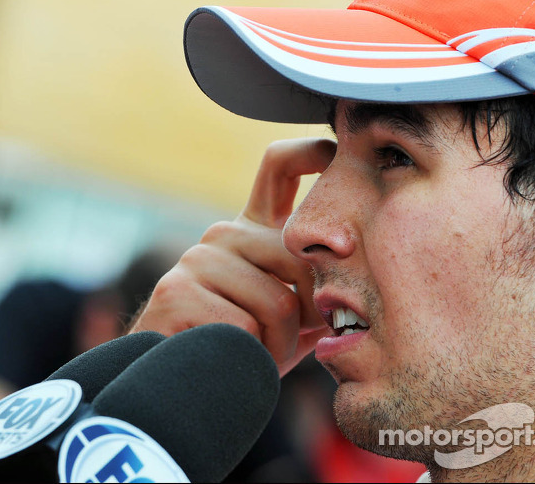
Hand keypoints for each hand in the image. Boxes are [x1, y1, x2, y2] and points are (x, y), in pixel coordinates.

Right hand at [128, 137, 335, 375]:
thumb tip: (358, 260)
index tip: (335, 153)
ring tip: (258, 354)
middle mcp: (225, 233)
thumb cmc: (246, 344)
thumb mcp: (290, 309)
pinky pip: (246, 327)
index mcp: (252, 228)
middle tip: (296, 339)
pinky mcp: (176, 290)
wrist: (182, 382)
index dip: (311, 152)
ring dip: (280, 345)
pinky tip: (231, 357)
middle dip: (312, 310)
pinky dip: (253, 357)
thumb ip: (316, 283)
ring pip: (277, 302)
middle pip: (297, 256)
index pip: (279, 165)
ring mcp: (197, 258)